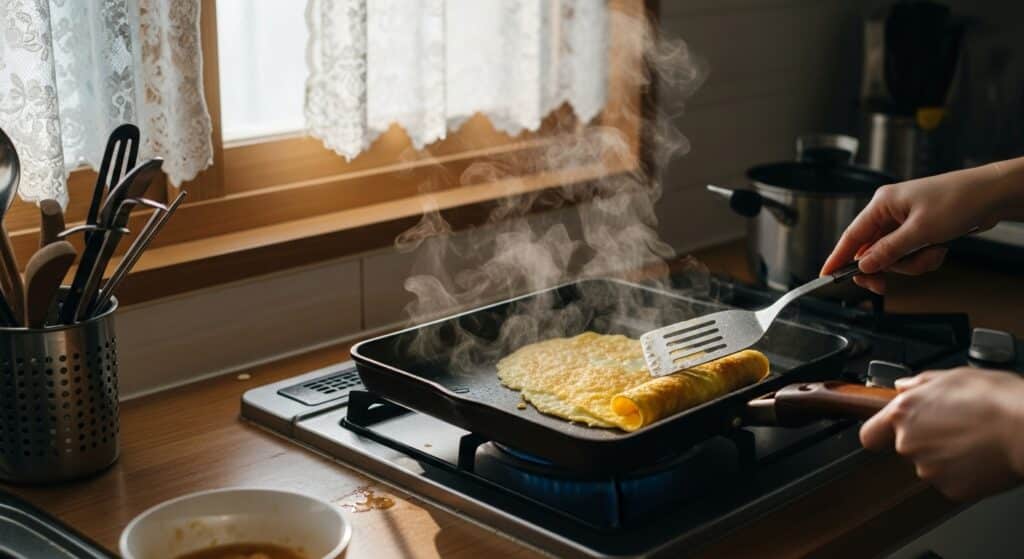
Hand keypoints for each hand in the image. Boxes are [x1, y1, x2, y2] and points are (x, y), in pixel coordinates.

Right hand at [820, 162, 1011, 293]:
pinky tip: (939, 249)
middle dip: (888, 266)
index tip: (826, 275)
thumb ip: (888, 251)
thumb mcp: (920, 231)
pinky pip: (911, 255)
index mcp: (882, 204)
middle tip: (885, 285)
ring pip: (894, 257)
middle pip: (872, 251)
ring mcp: (906, 222)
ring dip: (912, 263)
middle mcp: (890, 213)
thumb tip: (864, 265)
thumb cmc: (958, 199)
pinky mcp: (921, 230)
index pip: (851, 236)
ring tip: (932, 253)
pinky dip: (924, 258)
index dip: (837, 258)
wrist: (993, 195)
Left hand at [861, 368, 1023, 500]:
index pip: (869, 434)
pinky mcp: (951, 489)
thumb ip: (921, 384)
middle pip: (905, 447)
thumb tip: (903, 386)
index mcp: (904, 413)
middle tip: (954, 427)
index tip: (886, 432)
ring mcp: (928, 469)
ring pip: (930, 464)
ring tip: (973, 439)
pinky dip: (963, 472)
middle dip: (925, 439)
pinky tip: (981, 456)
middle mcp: (909, 443)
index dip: (878, 433)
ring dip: (945, 455)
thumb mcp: (954, 376)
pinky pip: (951, 481)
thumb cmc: (997, 400)